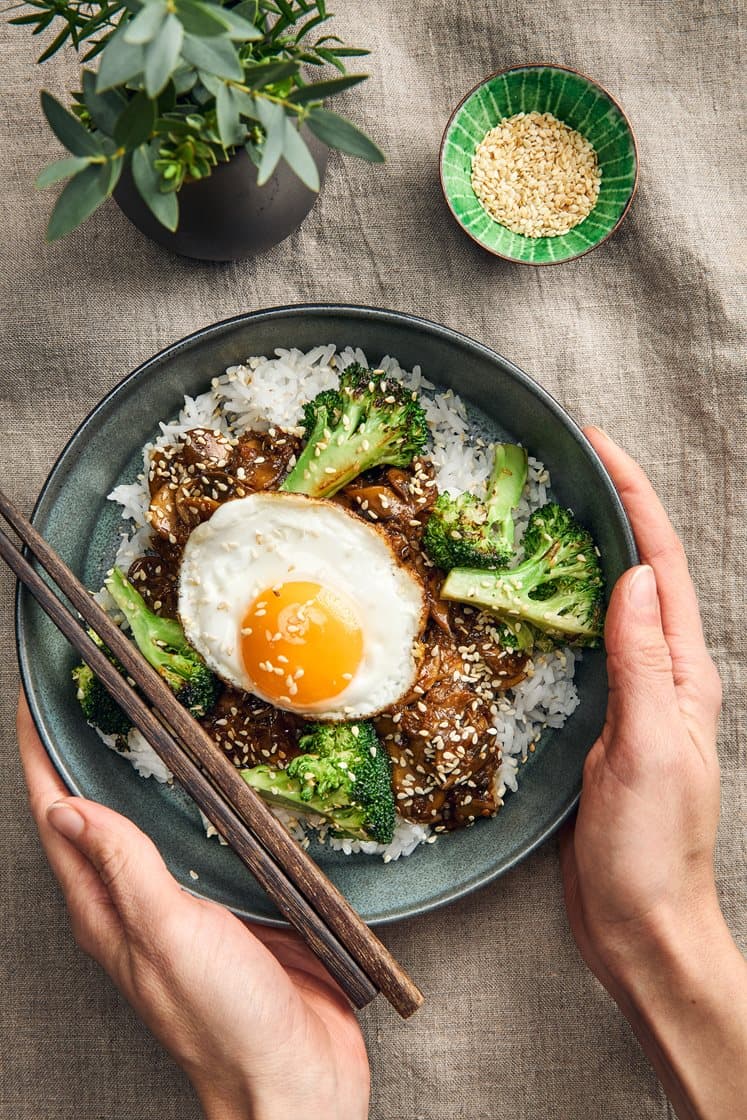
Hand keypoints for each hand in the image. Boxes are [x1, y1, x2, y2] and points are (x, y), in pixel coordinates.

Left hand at [17, 694, 369, 1119]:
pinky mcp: (234, 900)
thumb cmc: (226, 1021)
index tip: (37, 698)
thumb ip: (123, 869)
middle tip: (95, 687)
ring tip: (150, 712)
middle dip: (87, 748)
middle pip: (98, 809)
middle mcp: (137, 900)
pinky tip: (221, 771)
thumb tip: (65, 808)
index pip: (56, 816)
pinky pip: (209, 835)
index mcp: (105, 908)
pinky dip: (203, 795)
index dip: (41, 754)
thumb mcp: (167, 934)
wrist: (297, 1076)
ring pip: (155, 817)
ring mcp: (186, 900)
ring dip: (145, 766)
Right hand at [561, 427, 746, 1118]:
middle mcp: (659, 677)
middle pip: (638, 574)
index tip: (600, 447)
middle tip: (564, 465)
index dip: (635, 500)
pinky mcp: (595, 727)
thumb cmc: (652, 848)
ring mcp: (627, 701)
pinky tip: (524, 608)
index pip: (661, 567)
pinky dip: (555, 614)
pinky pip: (578, 652)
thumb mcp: (649, 750)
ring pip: (605, 609)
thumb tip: (633, 578)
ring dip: (581, 557)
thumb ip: (641, 665)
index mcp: (680, 675)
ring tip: (538, 517)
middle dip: (610, 511)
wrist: (641, 926)